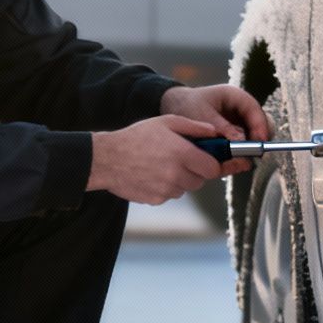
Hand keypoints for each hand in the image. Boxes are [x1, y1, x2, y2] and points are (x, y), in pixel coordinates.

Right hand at [88, 114, 225, 204]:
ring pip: (186, 189)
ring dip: (181, 180)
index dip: (212, 164)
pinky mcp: (156, 200)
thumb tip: (214, 132)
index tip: (206, 160)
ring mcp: (166, 190)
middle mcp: (177, 175)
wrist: (108, 159)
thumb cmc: (136, 137)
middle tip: (181, 159)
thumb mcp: (166, 122)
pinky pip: (170, 195)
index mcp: (183, 154)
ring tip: (163, 165)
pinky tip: (153, 174)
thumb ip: (194, 127)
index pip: (213, 169)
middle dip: (196, 171)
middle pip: (201, 181)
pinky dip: (166, 187)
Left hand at [159, 84, 271, 177]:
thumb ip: (222, 128)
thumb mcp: (202, 116)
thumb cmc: (186, 106)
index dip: (259, 124)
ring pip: (255, 134)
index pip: (254, 108)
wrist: (174, 110)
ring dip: (250, 146)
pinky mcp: (235, 135)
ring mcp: (239, 121)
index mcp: (234, 96)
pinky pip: (245, 144)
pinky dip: (241, 152)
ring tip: (241, 158)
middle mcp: (240, 108)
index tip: (259, 141)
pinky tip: (234, 160)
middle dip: (258, 138)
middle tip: (253, 153)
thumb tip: (241, 140)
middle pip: (261, 122)